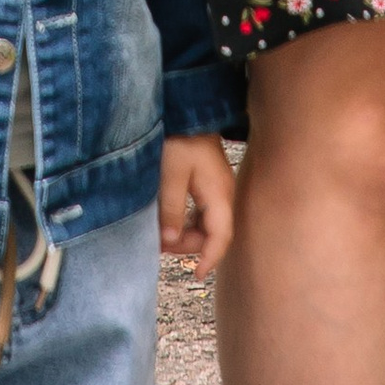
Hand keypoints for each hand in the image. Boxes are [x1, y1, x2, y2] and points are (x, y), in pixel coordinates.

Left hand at [158, 131, 235, 275]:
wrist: (188, 110)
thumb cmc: (180, 138)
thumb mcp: (170, 173)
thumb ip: (171, 208)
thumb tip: (170, 240)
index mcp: (219, 194)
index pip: (221, 236)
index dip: (210, 258)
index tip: (196, 274)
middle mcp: (223, 195)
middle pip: (213, 234)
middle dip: (189, 245)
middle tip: (161, 243)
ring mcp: (218, 190)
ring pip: (207, 225)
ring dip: (186, 234)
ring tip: (161, 232)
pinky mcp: (209, 185)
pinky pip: (202, 213)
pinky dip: (186, 221)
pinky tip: (169, 218)